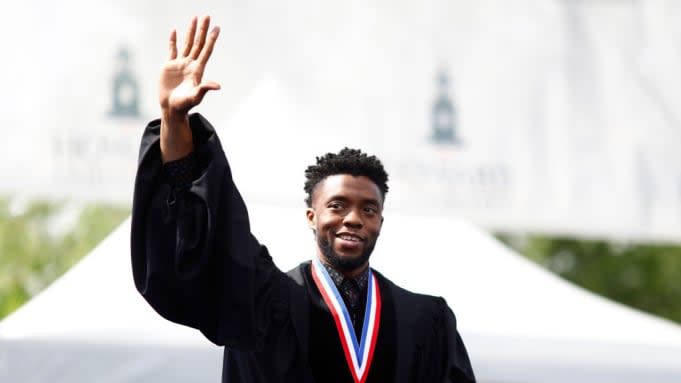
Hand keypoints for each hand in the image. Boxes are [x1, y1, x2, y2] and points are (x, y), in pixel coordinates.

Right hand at [159, 16, 219, 162]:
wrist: (171, 108)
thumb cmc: (184, 105)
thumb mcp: (196, 97)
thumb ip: (205, 89)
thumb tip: (218, 86)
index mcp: (198, 70)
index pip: (206, 50)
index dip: (211, 39)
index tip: (217, 27)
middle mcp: (191, 64)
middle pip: (198, 43)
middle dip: (202, 30)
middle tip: (207, 16)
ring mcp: (180, 64)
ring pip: (187, 43)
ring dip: (190, 31)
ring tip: (194, 18)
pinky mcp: (169, 66)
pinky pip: (172, 50)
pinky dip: (173, 40)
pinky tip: (174, 31)